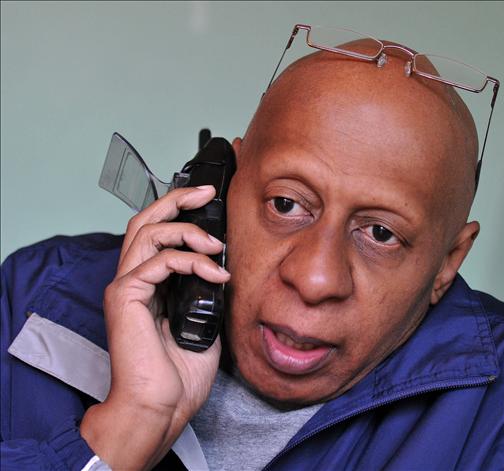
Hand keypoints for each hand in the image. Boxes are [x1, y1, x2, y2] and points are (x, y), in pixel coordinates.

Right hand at [81, 186, 229, 469]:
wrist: (163, 406)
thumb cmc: (180, 373)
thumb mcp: (204, 319)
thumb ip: (205, 290)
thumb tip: (221, 267)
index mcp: (149, 284)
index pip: (158, 234)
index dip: (180, 211)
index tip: (209, 200)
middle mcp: (133, 279)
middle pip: (144, 221)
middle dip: (176, 199)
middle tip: (206, 192)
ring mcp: (126, 286)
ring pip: (146, 232)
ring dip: (186, 229)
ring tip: (216, 244)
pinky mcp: (125, 296)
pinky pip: (159, 261)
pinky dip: (191, 261)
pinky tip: (215, 275)